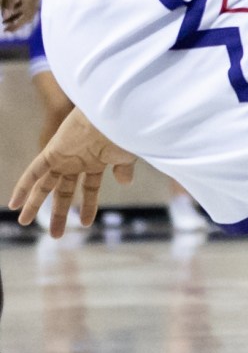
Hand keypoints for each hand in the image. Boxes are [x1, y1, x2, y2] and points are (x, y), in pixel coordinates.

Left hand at [0, 0, 38, 31]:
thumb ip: (7, 0)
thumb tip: (5, 16)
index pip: (27, 15)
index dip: (17, 24)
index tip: (7, 30)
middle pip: (29, 13)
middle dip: (17, 21)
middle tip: (5, 28)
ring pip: (29, 7)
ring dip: (17, 14)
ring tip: (4, 19)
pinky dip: (19, 5)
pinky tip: (10, 7)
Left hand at [11, 108, 135, 236]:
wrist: (113, 117)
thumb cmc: (124, 133)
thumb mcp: (127, 155)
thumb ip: (123, 168)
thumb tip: (125, 182)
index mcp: (96, 163)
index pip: (89, 189)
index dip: (88, 207)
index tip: (86, 224)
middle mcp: (77, 162)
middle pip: (65, 192)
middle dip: (59, 213)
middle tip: (56, 235)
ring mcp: (64, 158)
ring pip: (45, 185)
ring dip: (35, 204)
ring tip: (24, 221)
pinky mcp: (52, 152)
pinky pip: (33, 172)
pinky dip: (23, 187)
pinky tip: (14, 204)